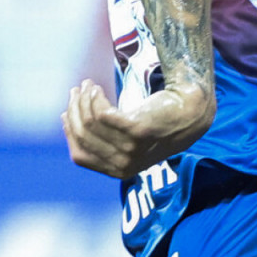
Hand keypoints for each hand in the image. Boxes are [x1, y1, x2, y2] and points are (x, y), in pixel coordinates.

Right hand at [61, 78, 211, 180]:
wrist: (189, 113)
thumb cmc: (156, 123)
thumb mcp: (127, 139)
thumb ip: (103, 138)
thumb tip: (69, 119)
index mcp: (117, 171)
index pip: (79, 154)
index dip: (70, 131)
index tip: (68, 111)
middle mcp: (123, 165)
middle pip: (83, 135)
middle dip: (75, 109)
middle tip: (77, 90)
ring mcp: (131, 149)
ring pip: (91, 122)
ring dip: (84, 100)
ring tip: (88, 85)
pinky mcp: (137, 131)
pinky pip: (103, 113)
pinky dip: (96, 98)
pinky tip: (98, 89)